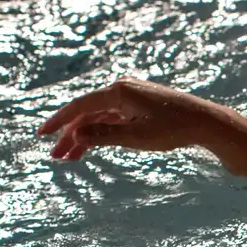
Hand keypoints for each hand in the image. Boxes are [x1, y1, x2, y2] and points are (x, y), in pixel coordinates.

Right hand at [37, 79, 228, 160]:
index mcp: (118, 91)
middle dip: (70, 135)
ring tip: (71, 158)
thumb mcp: (135, 136)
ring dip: (84, 136)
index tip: (41, 134)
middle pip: (87, 113)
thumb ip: (103, 135)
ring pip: (99, 117)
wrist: (204, 121)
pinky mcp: (140, 104)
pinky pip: (112, 118)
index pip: (79, 106)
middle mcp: (122, 88)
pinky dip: (101, 131)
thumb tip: (75, 134)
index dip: (59, 121)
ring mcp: (131, 95)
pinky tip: (92, 145)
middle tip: (56, 156)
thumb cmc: (172, 129)